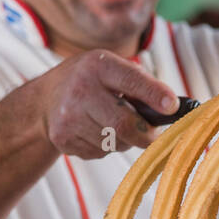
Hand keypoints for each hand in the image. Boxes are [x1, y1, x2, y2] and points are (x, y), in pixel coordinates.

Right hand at [36, 50, 178, 156]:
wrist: (46, 99)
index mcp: (98, 66)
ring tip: (113, 125)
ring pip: (114, 143)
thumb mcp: (111, 70)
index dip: (155, 95)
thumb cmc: (91, 82)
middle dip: (145, 135)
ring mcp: (68, 117)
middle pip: (124, 125)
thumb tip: (173, 109)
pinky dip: (106, 147)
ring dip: (124, 140)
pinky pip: (99, 152)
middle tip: (152, 135)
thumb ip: (140, 85)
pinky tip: (96, 131)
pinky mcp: (63, 139)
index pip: (132, 81)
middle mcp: (80, 90)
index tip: (173, 107)